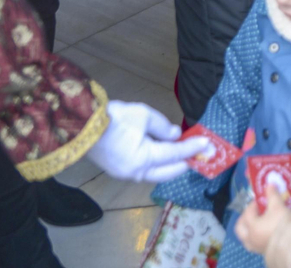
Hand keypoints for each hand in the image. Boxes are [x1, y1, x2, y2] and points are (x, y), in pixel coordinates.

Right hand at [85, 100, 207, 183]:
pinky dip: (158, 165)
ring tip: (186, 154)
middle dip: (186, 163)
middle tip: (200, 154)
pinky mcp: (119, 171)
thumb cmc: (114, 118)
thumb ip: (163, 127)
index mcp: (144, 159)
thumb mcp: (143, 115)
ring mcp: (126, 175)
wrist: (82, 125)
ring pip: (157, 174)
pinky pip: (145, 171)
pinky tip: (165, 155)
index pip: (175, 154)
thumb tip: (176, 135)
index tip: (208, 145)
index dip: (193, 148)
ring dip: (172, 165)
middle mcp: (137, 172)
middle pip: (168, 172)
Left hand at [233, 177, 290, 254]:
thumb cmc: (282, 222)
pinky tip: (265, 233)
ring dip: (249, 230)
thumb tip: (269, 184)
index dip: (253, 204)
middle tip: (253, 213)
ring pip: (246, 238)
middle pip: (240, 228)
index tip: (261, 200)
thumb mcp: (277, 205)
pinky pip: (255, 244)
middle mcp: (251, 238)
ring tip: (258, 223)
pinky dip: (257, 238)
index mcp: (251, 226)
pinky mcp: (264, 252)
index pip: (247, 212)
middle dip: (244, 219)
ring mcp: (256, 247)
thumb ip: (272, 194)